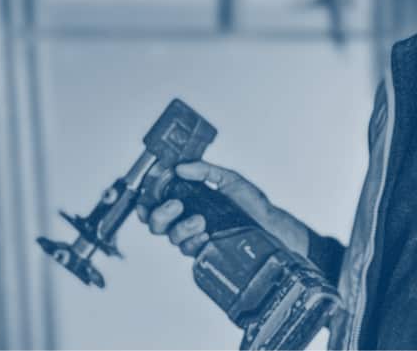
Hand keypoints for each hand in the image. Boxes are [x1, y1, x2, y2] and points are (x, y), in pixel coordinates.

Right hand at [136, 161, 309, 257]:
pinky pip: (188, 249)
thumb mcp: (228, 179)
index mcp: (189, 200)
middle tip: (177, 206)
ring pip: (171, 237)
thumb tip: (181, 167)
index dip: (147, 201)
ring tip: (200, 220)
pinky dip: (194, 241)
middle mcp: (187, 218)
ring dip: (181, 228)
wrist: (269, 224)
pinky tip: (206, 235)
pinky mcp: (204, 250)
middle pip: (155, 223)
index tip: (150, 195)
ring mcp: (195, 235)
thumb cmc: (251, 203)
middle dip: (160, 214)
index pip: (157, 202)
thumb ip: (204, 170)